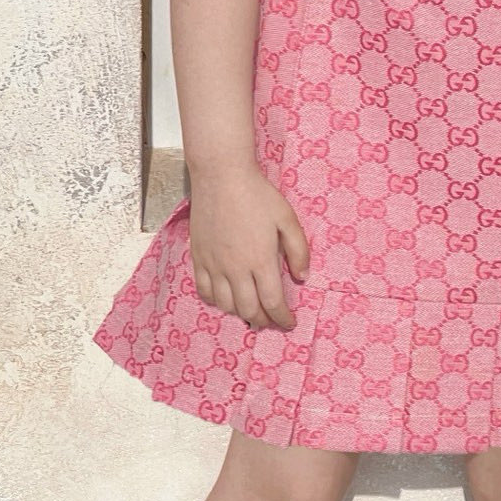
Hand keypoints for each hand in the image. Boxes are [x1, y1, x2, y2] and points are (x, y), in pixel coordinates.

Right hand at [188, 161, 310, 330]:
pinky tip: (226, 298)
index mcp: (261, 261)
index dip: (282, 319)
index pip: (273, 303)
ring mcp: (214, 265)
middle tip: (272, 319)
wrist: (221, 177)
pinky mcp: (198, 258)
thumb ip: (298, 250)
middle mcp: (236, 269)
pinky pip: (204, 291)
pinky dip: (216, 301)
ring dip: (240, 313)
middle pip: (248, 310)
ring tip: (251, 310)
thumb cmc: (258, 195)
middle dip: (263, 320)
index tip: (289, 323)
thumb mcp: (287, 219)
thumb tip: (302, 277)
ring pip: (225, 305)